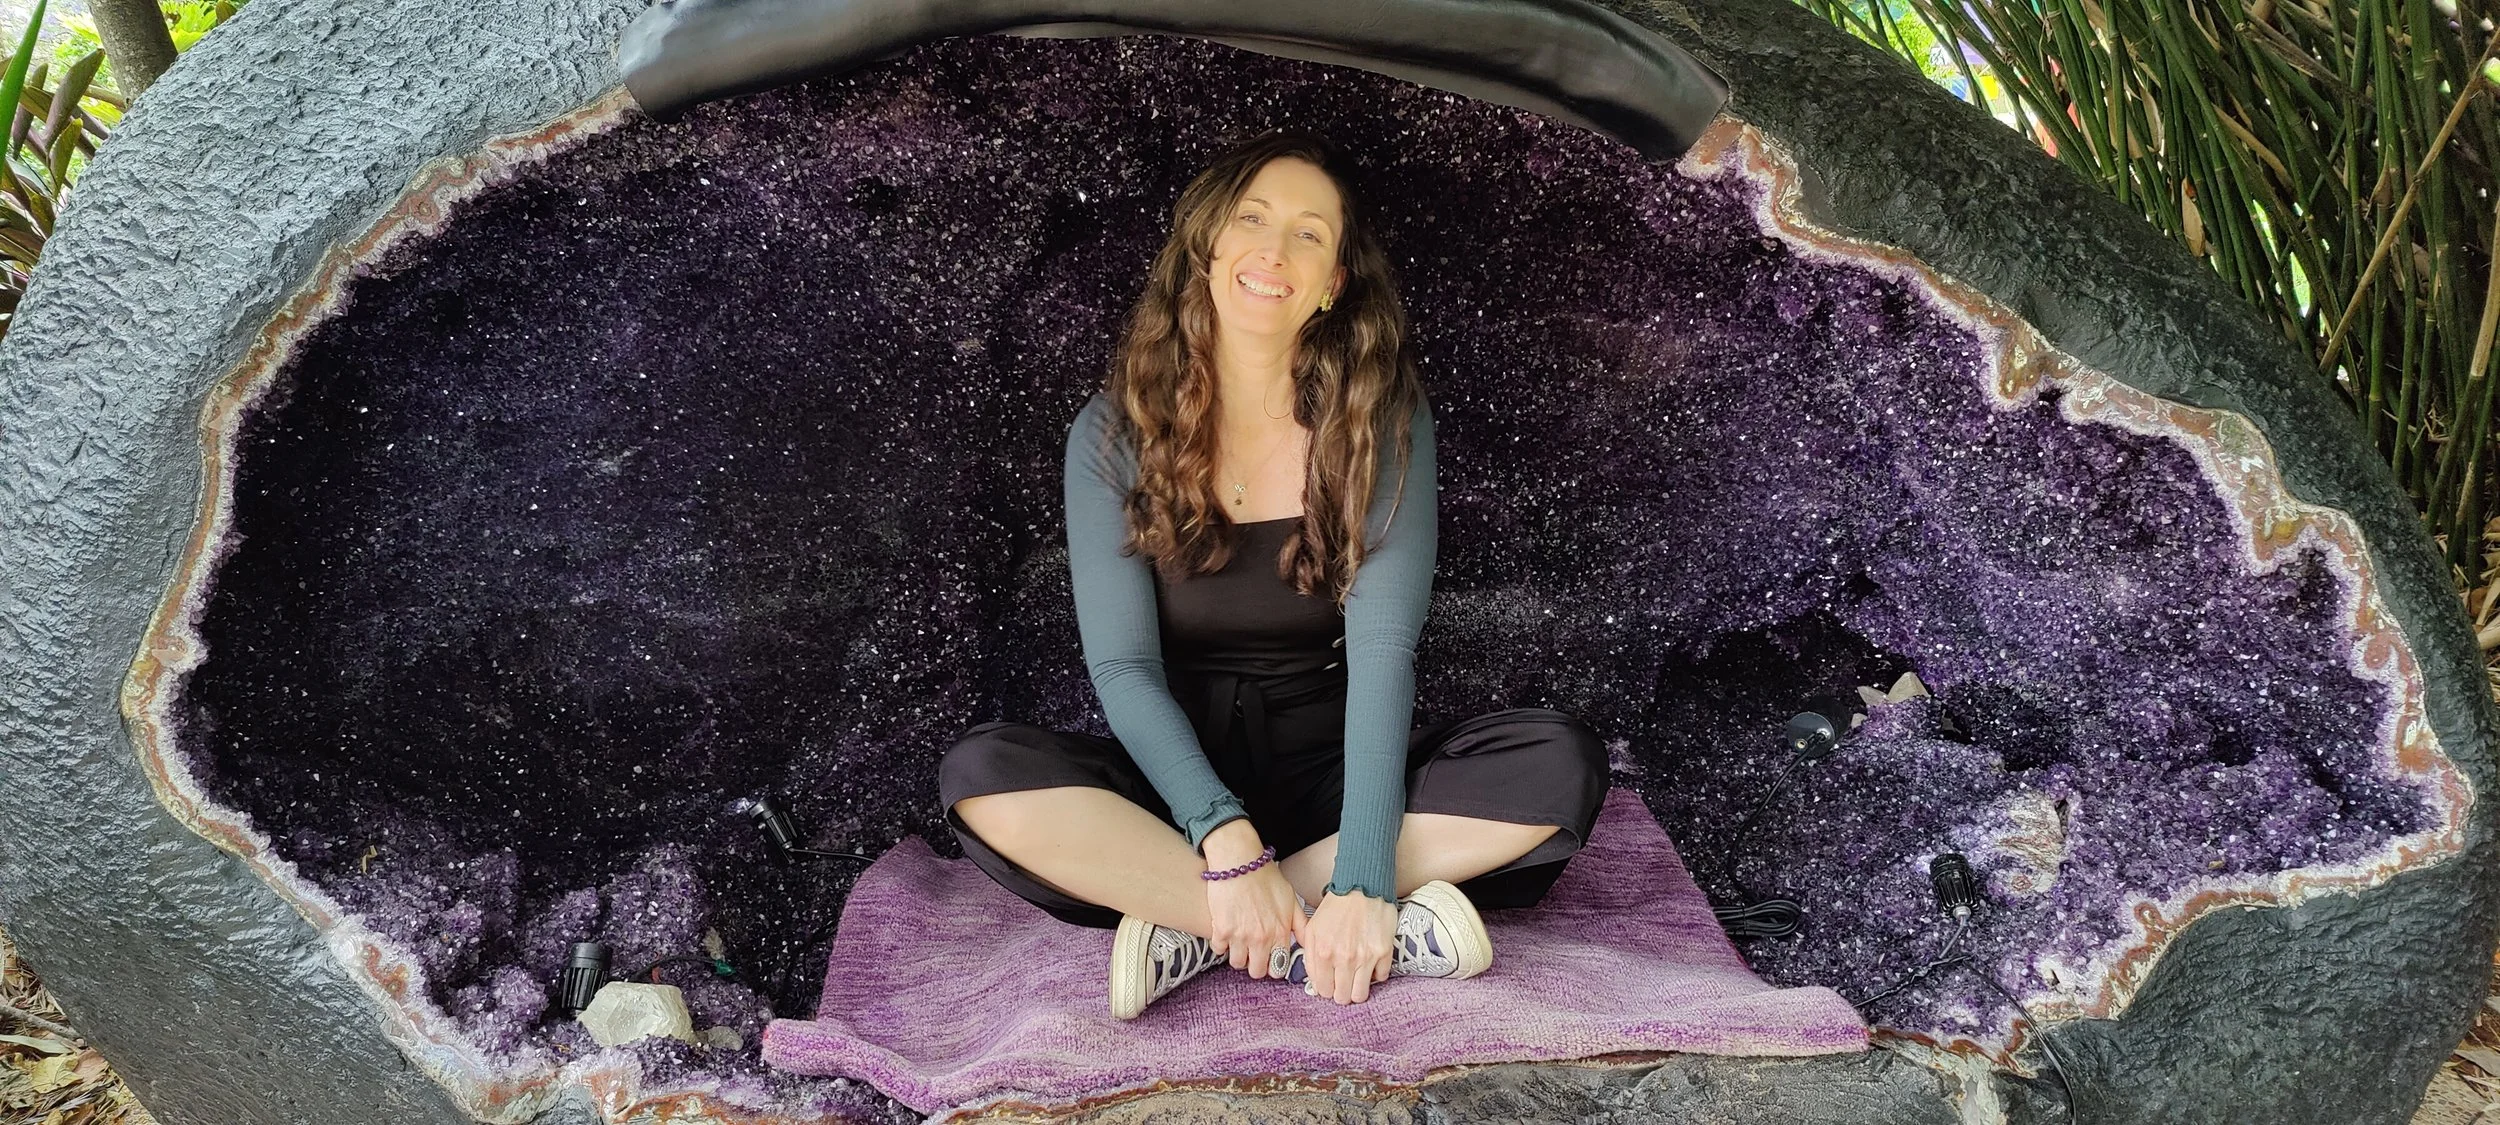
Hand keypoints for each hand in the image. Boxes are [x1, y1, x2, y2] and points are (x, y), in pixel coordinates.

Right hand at [1200, 823, 1300, 979]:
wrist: (1239, 861)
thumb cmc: (1265, 877)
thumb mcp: (1290, 899)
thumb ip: (1301, 925)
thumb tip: (1307, 944)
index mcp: (1280, 932)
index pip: (1278, 968)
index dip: (1274, 965)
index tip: (1269, 959)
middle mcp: (1261, 939)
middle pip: (1257, 971)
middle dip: (1255, 964)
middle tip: (1253, 952)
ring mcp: (1240, 936)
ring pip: (1237, 963)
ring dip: (1238, 954)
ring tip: (1239, 941)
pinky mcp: (1221, 930)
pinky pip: (1218, 950)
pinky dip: (1221, 944)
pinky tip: (1226, 931)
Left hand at [1299, 888, 1397, 1003]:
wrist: (1362, 886)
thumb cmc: (1337, 906)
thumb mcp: (1313, 928)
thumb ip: (1309, 956)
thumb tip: (1314, 980)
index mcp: (1323, 953)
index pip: (1323, 990)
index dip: (1326, 989)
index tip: (1330, 983)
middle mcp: (1344, 959)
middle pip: (1343, 997)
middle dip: (1342, 993)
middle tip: (1343, 982)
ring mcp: (1365, 958)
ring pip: (1361, 995)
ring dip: (1358, 989)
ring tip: (1357, 977)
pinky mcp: (1383, 952)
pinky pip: (1380, 978)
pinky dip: (1376, 974)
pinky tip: (1371, 963)